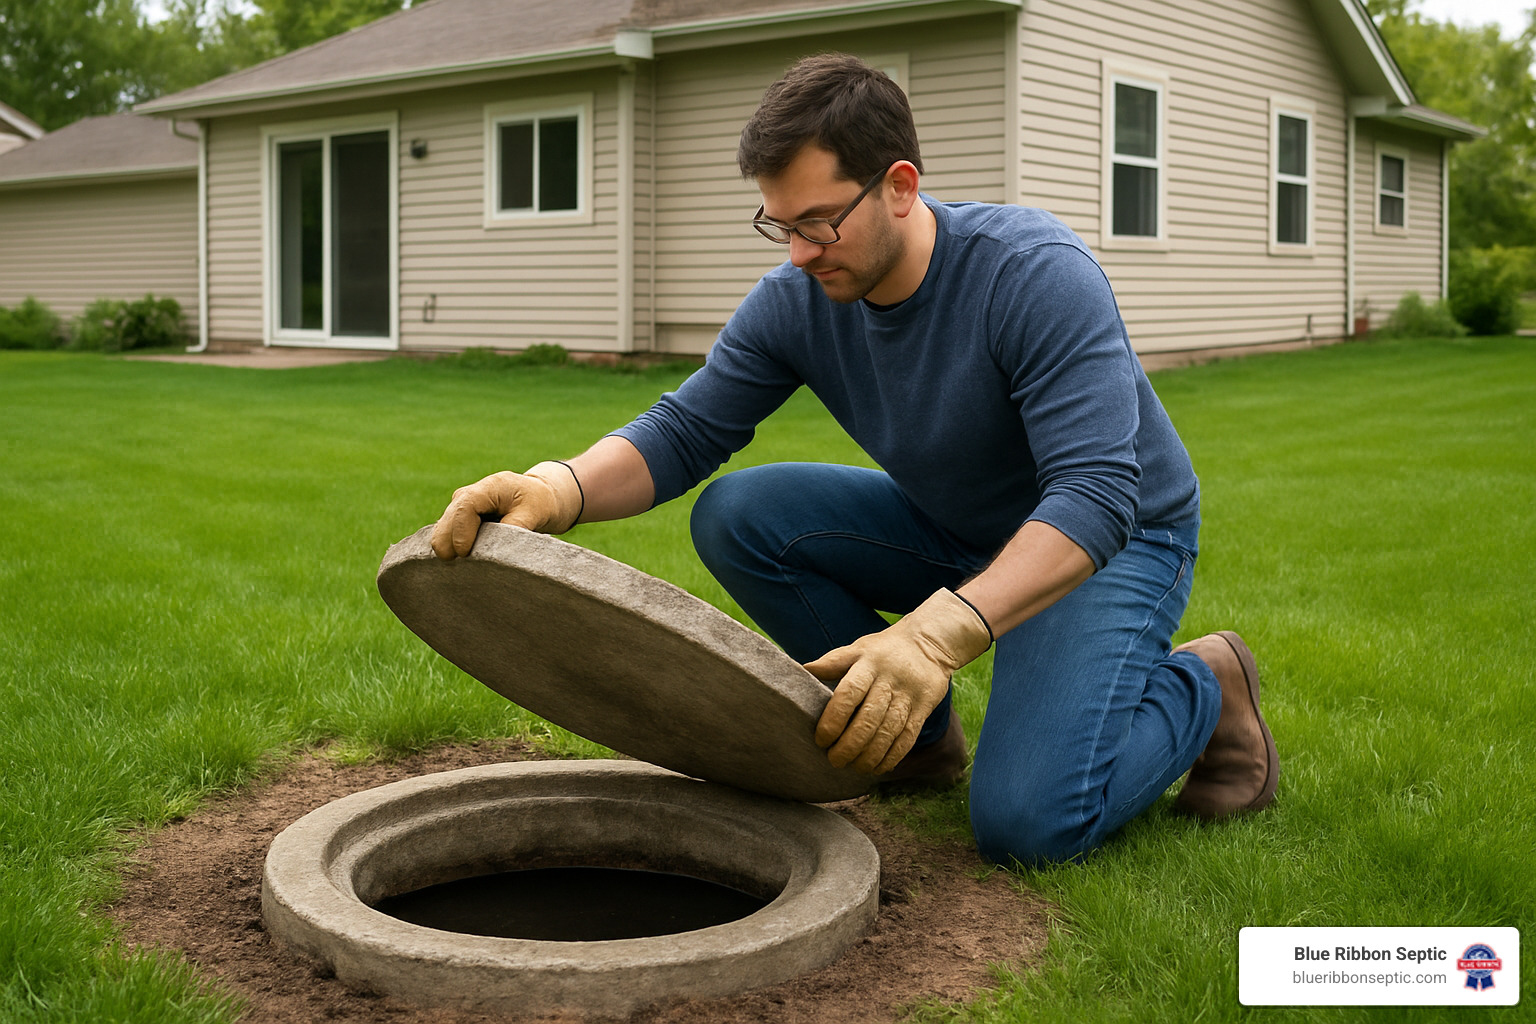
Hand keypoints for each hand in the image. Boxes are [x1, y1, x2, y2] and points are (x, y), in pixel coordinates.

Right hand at [429, 461, 582, 559]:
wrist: (537, 496)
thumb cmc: (538, 503)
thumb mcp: (534, 513)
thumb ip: (515, 527)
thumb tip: (497, 551)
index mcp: (488, 488)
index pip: (465, 507)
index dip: (460, 531)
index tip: (464, 554)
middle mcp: (468, 494)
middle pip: (447, 519)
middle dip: (447, 544)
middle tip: (458, 567)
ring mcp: (460, 506)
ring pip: (442, 529)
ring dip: (448, 547)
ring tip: (463, 567)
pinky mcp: (458, 518)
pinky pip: (447, 534)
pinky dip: (451, 547)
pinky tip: (460, 562)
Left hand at [804, 589, 991, 773]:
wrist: (929, 643)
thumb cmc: (883, 650)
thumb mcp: (858, 648)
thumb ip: (832, 662)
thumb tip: (802, 670)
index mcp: (868, 664)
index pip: (849, 693)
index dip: (834, 719)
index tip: (822, 739)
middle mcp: (889, 681)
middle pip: (870, 718)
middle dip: (850, 744)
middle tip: (834, 760)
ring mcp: (908, 696)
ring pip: (889, 731)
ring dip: (870, 755)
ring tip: (854, 768)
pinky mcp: (923, 709)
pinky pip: (908, 737)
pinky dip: (892, 756)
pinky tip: (878, 768)